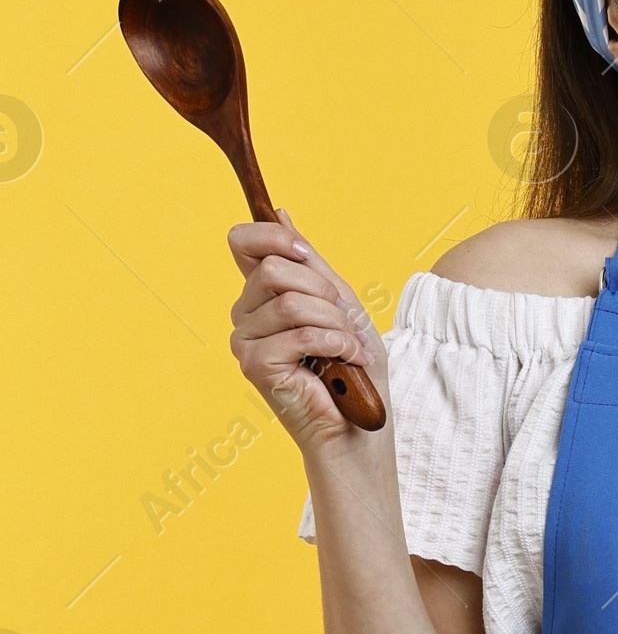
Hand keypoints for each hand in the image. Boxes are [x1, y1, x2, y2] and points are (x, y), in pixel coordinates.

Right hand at [227, 211, 387, 453]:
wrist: (360, 422)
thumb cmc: (353, 367)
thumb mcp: (340, 301)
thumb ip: (311, 262)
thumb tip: (282, 211)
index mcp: (262, 294)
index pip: (242, 241)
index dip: (273, 237)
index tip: (305, 255)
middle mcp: (245, 313)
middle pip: (272, 268)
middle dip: (323, 291)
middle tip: (344, 320)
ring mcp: (244, 340)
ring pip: (290, 301)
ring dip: (335, 322)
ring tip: (350, 347)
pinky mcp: (253, 365)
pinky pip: (299, 333)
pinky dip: (335, 344)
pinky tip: (345, 362)